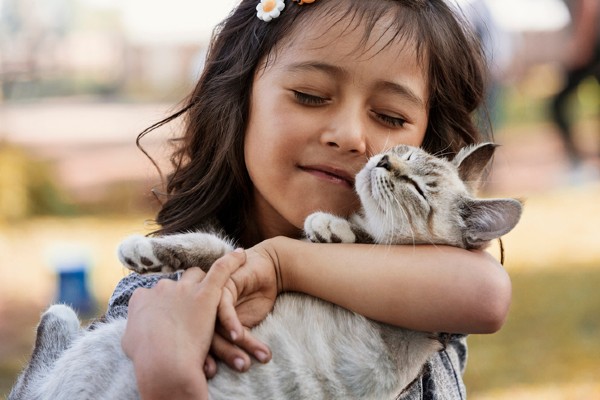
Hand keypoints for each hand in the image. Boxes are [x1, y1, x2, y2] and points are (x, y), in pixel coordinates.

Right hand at [122, 250, 245, 399]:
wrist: (163, 364)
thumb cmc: (147, 360)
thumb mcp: (131, 344)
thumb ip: (135, 331)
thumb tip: (136, 332)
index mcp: (142, 299)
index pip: (155, 294)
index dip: (164, 305)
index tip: (169, 317)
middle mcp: (162, 288)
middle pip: (175, 284)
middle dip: (182, 294)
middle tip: (191, 310)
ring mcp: (184, 289)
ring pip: (196, 275)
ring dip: (202, 283)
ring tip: (211, 291)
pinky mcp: (206, 292)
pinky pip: (221, 269)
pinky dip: (232, 260)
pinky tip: (241, 255)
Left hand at [207, 240, 280, 373]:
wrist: (268, 270)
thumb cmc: (252, 297)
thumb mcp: (241, 322)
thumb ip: (229, 338)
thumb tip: (224, 364)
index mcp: (199, 317)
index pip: (195, 341)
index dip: (203, 359)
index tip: (212, 373)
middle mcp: (201, 307)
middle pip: (202, 336)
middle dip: (221, 355)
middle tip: (235, 369)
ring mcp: (210, 296)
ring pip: (215, 326)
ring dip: (230, 346)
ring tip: (244, 363)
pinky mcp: (223, 286)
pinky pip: (224, 307)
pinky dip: (231, 323)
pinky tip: (239, 336)